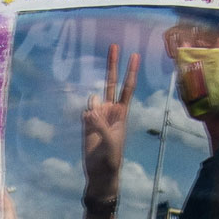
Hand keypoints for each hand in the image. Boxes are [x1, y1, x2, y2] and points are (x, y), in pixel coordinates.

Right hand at [82, 43, 138, 206]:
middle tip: (114, 45)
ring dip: (94, 109)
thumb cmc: (112, 159)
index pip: (127, 88)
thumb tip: (89, 109)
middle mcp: (111, 110)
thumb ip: (101, 125)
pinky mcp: (86, 123)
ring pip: (94, 100)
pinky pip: (85, 112)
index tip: (134, 55)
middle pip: (111, 83)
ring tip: (96, 128)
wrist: (100, 174)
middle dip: (113, 65)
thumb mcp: (110, 143)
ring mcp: (98, 115)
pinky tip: (88, 129)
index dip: (130, 72)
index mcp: (122, 114)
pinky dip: (86, 118)